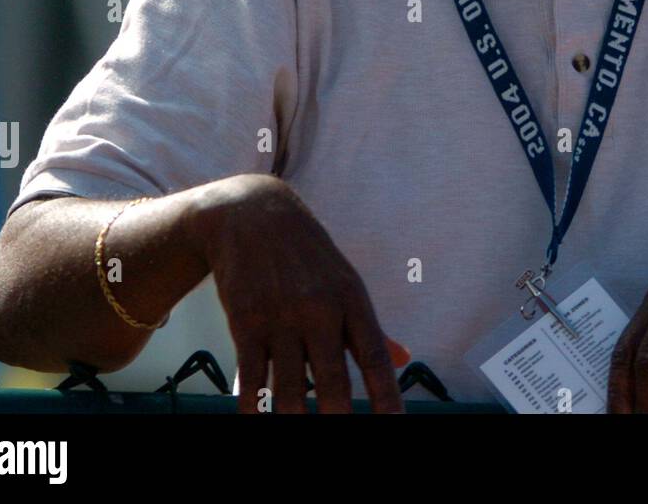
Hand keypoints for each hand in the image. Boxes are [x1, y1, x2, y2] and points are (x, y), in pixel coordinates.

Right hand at [190, 174, 409, 414]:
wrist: (251, 214)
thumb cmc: (305, 255)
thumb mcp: (344, 281)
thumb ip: (370, 327)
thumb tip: (402, 358)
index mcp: (351, 298)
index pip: (374, 356)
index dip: (387, 396)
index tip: (396, 424)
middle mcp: (320, 309)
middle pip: (334, 381)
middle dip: (339, 418)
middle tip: (341, 433)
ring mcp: (281, 316)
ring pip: (292, 389)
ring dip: (296, 419)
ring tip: (300, 430)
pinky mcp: (246, 321)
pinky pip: (252, 378)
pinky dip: (254, 407)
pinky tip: (257, 419)